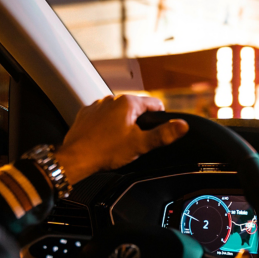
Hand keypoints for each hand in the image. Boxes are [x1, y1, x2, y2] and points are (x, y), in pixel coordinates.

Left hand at [53, 95, 187, 183]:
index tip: (154, 132)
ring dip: (122, 123)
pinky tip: (105, 139)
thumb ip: (163, 134)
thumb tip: (183, 125)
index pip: (154, 104)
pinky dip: (106, 126)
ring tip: (118, 142)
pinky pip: (102, 117)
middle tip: (134, 142)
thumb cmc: (105, 151)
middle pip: (136, 108)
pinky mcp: (86, 114)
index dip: (159, 118)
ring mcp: (97, 105)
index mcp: (128, 102)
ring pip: (118, 112)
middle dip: (138, 123)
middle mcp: (112, 99)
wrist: (75, 158)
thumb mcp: (140, 145)